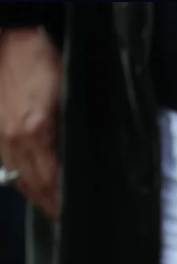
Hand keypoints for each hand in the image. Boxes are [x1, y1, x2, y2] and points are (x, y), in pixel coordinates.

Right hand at [0, 27, 59, 216]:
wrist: (8, 40)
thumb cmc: (39, 62)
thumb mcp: (65, 97)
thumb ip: (69, 130)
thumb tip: (77, 160)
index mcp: (35, 132)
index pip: (50, 180)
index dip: (62, 201)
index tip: (73, 214)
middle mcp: (14, 139)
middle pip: (33, 184)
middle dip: (50, 204)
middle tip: (66, 217)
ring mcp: (0, 136)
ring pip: (17, 177)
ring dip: (35, 195)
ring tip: (51, 208)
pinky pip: (7, 164)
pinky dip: (20, 178)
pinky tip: (31, 185)